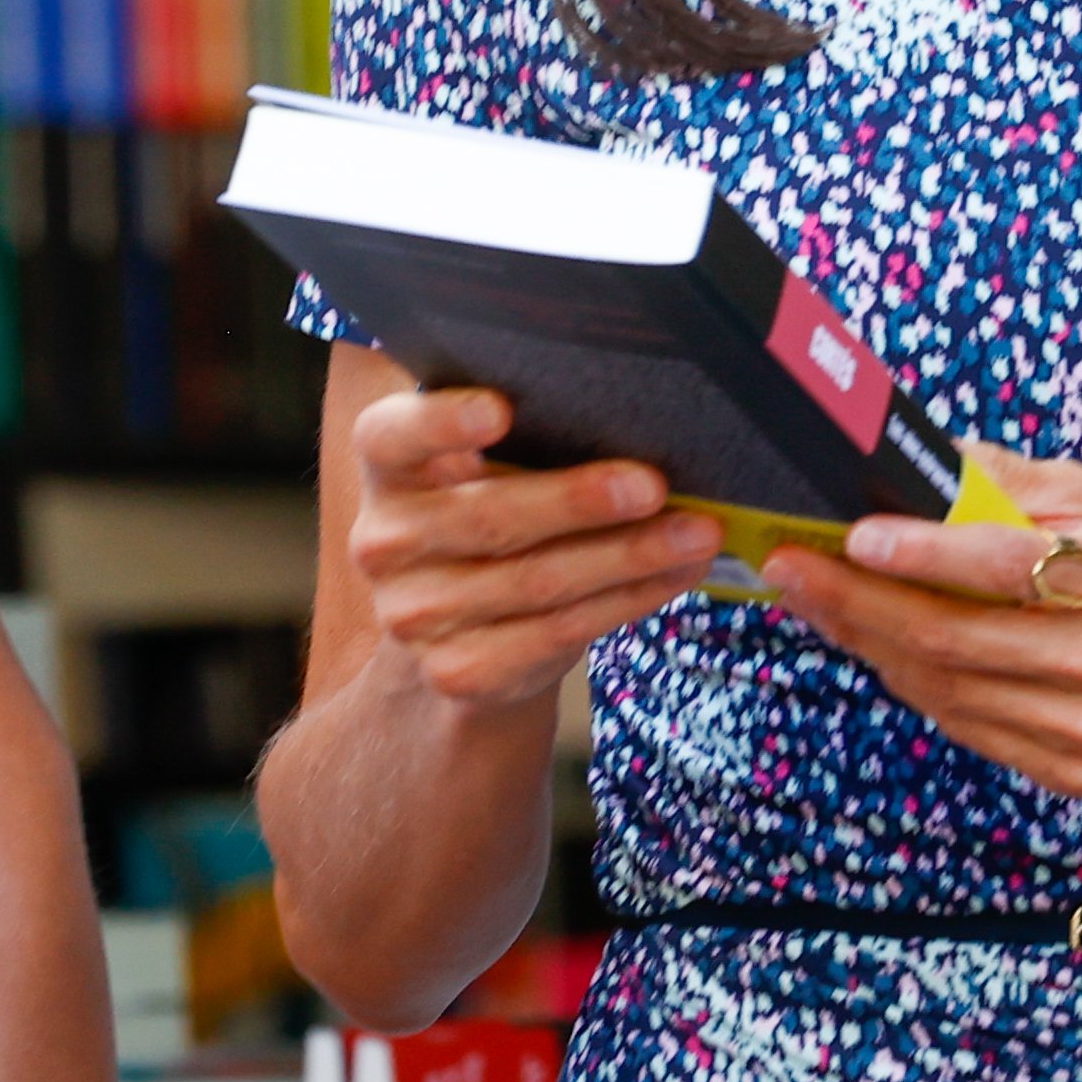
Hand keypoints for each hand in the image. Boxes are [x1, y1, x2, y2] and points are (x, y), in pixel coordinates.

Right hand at [345, 387, 722, 711]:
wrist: (466, 621)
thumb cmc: (497, 506)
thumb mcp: (492, 463)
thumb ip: (533, 436)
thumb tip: (641, 414)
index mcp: (389, 468)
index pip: (391, 434)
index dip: (441, 421)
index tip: (501, 410)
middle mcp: (385, 542)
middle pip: (488, 516)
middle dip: (579, 501)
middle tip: (654, 484)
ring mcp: (415, 615)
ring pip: (538, 581)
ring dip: (630, 556)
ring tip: (696, 532)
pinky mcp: (458, 670)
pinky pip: (559, 632)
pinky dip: (630, 599)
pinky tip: (675, 574)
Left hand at [759, 447, 1081, 798]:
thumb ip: (1006, 481)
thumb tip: (912, 463)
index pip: (1004, 565)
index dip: (922, 553)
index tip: (853, 535)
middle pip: (956, 639)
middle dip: (858, 602)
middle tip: (793, 568)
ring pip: (949, 691)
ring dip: (871, 645)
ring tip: (821, 601)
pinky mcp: (1080, 770)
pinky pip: (970, 728)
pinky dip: (918, 686)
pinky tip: (884, 647)